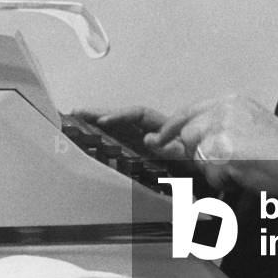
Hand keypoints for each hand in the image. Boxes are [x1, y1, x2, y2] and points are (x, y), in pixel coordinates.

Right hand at [72, 106, 189, 161]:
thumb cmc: (193, 159)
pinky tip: (88, 135)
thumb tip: (148, 140)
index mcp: (161, 125)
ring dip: (97, 121)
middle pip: (121, 116)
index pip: (137, 114)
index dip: (119, 115)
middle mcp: (148, 129)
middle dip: (100, 113)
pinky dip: (103, 135)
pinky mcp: (137, 149)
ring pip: (117, 126)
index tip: (102, 121)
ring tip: (75, 119)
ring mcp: (142, 138)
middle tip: (78, 112)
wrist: (201, 165)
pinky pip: (118, 138)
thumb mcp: (184, 152)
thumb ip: (167, 146)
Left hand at [149, 95, 277, 194]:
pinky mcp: (222, 150)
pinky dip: (223, 181)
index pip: (189, 111)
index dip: (171, 127)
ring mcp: (222, 128)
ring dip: (213, 169)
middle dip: (199, 154)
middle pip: (188, 135)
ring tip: (241, 167)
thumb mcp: (249, 126)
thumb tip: (187, 139)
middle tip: (227, 163)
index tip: (157, 137)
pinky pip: (209, 174)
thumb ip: (219, 127)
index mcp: (232, 101)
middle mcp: (224, 109)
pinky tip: (244, 174)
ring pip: (196, 155)